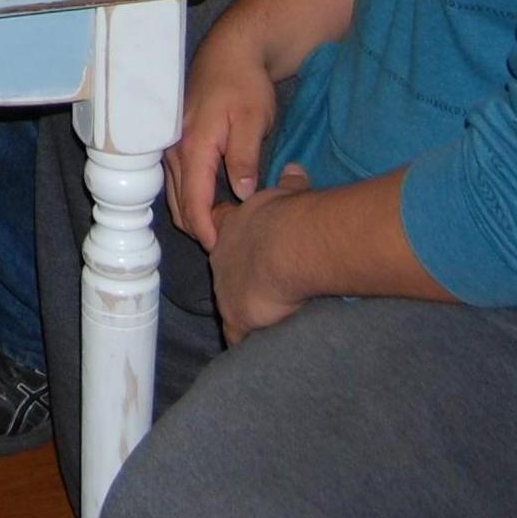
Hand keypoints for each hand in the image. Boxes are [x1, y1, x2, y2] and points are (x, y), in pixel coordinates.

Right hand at [165, 21, 279, 250]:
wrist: (231, 51)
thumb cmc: (244, 84)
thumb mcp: (252, 119)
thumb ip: (244, 158)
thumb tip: (242, 195)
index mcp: (192, 146)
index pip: (193, 200)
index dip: (206, 229)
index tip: (223, 251)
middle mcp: (175, 149)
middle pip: (179, 202)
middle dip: (199, 228)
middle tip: (229, 248)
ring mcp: (173, 146)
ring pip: (177, 193)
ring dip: (195, 215)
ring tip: (224, 232)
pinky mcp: (179, 143)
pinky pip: (180, 181)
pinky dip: (193, 199)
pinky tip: (215, 207)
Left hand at [208, 164, 312, 341]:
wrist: (285, 245)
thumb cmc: (290, 216)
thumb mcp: (288, 195)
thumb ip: (291, 184)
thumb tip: (295, 168)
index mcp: (233, 226)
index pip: (222, 230)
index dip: (230, 238)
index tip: (242, 249)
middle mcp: (221, 256)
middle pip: (224, 270)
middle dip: (240, 278)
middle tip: (261, 288)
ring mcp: (224, 288)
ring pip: (229, 303)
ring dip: (244, 311)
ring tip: (263, 320)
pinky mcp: (235, 316)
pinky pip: (236, 334)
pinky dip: (246, 341)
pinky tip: (254, 349)